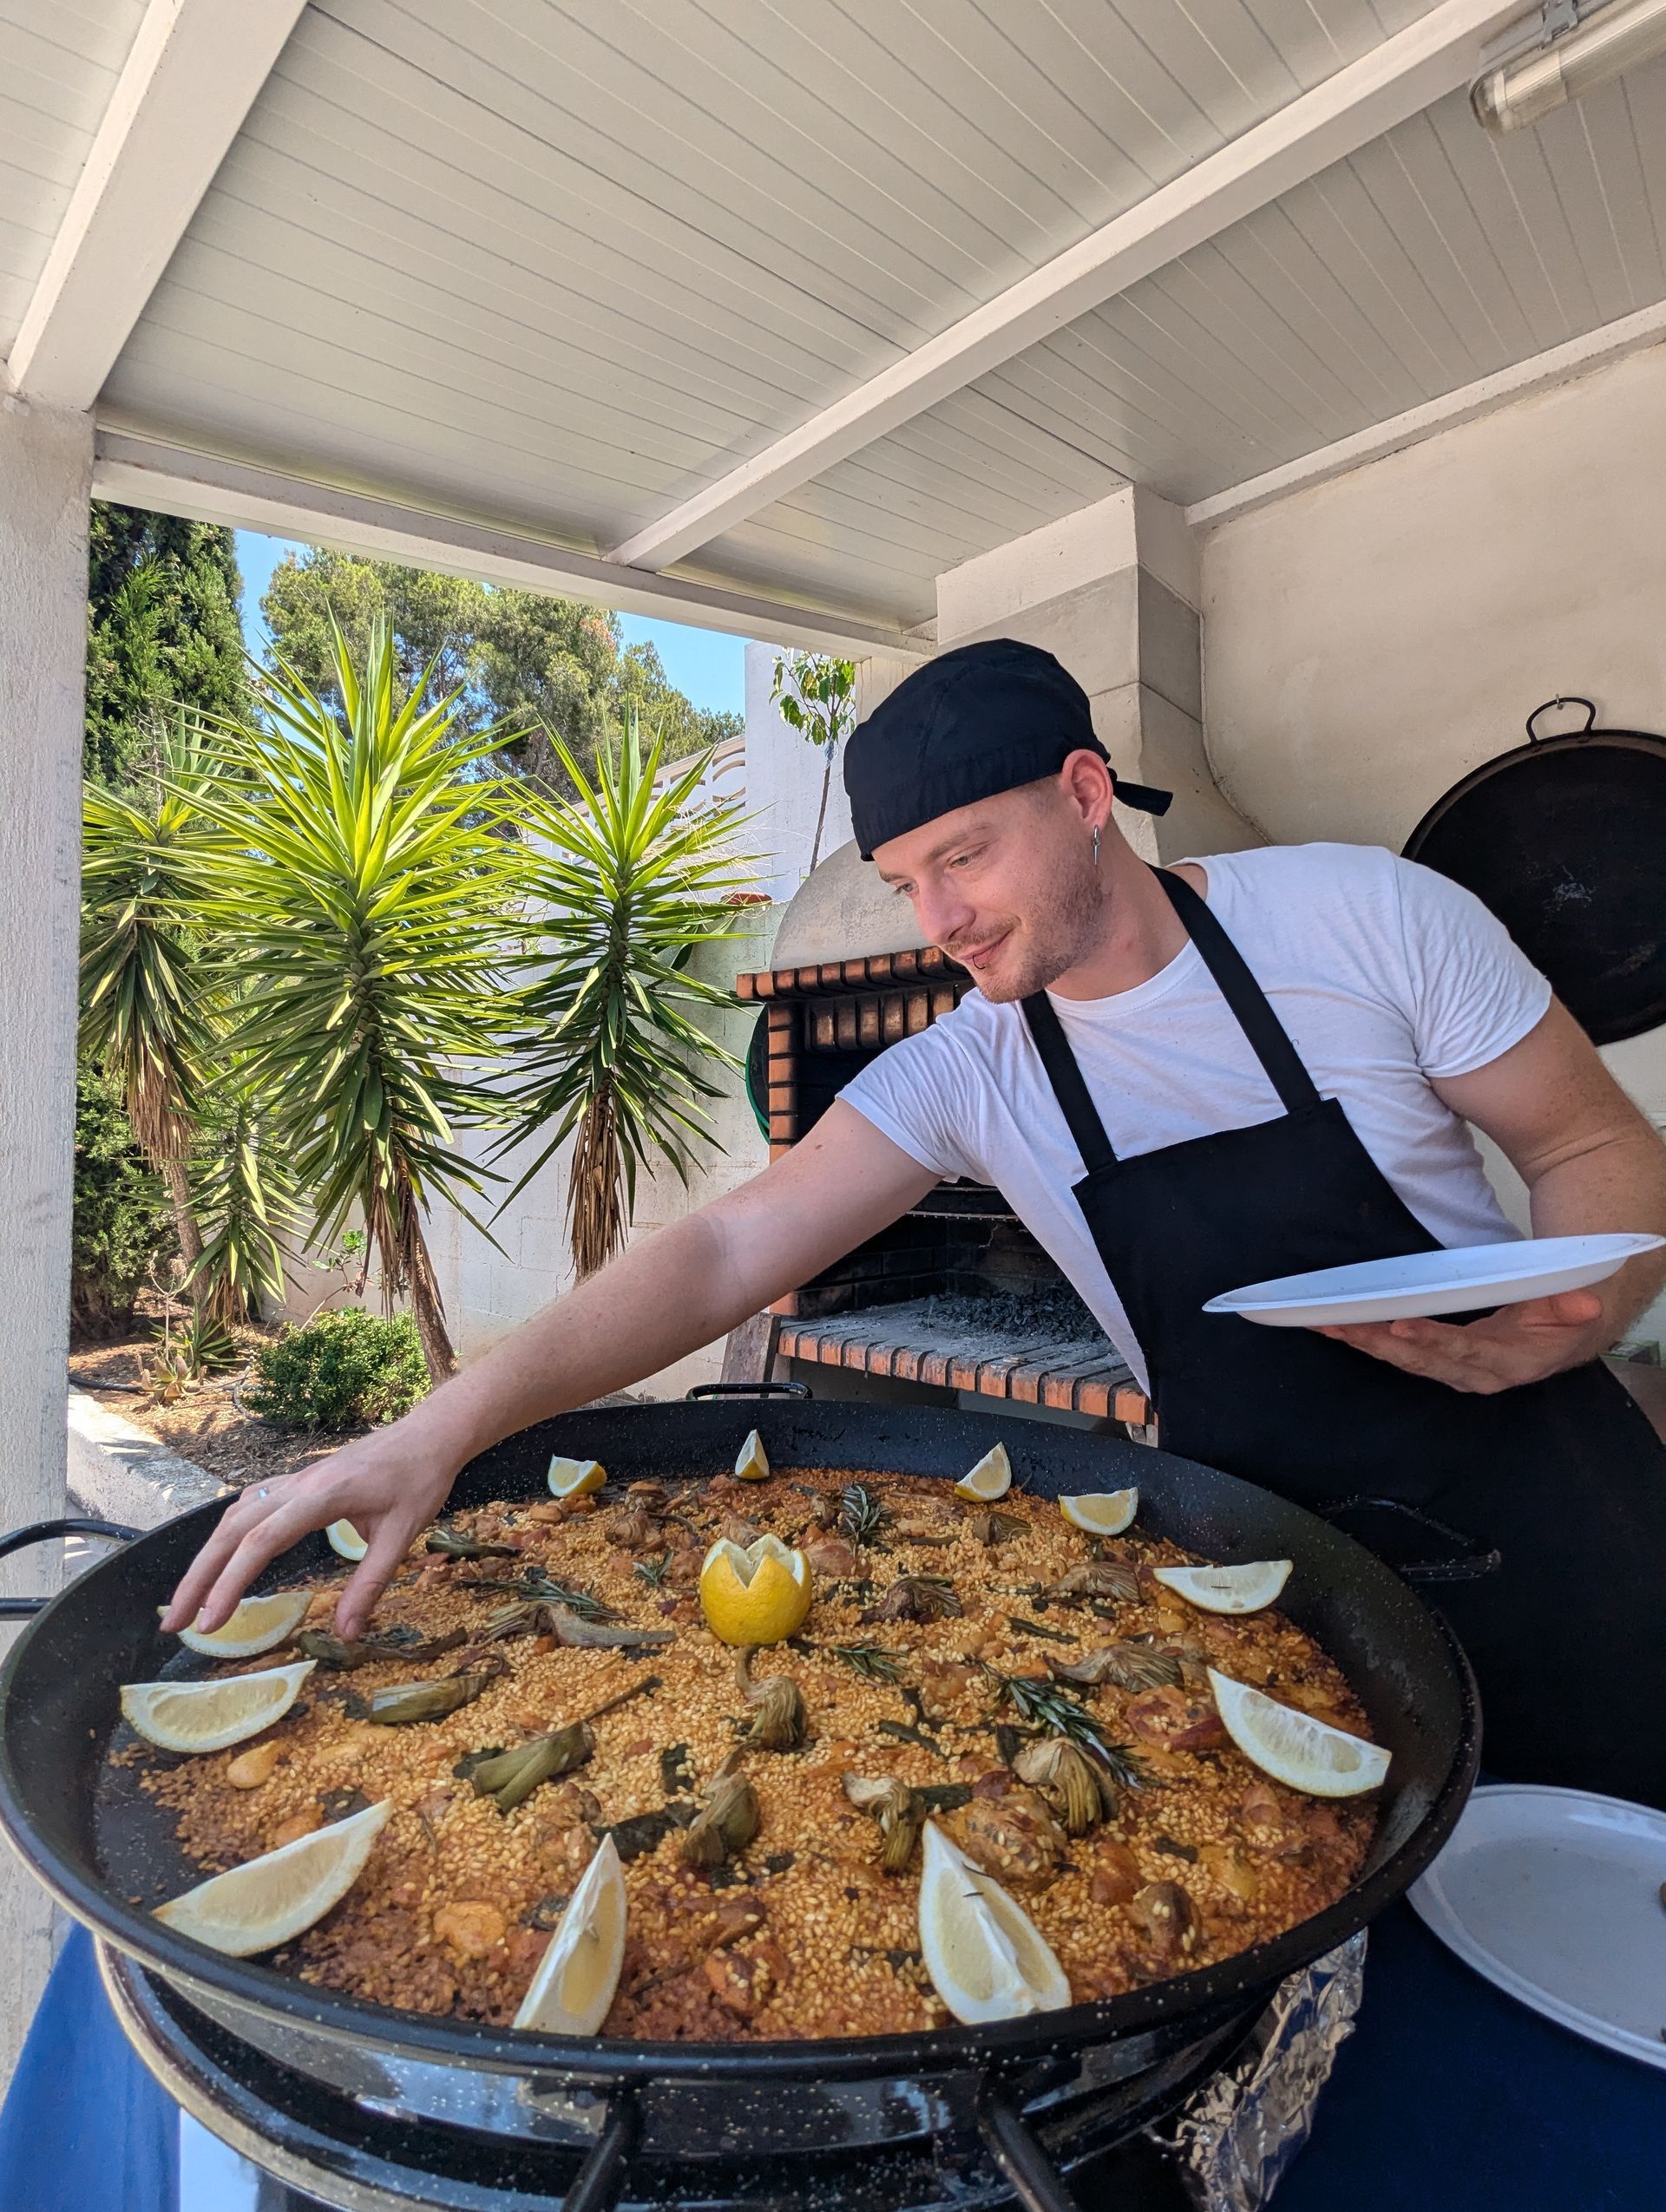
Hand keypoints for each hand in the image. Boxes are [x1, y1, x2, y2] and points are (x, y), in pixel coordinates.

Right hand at [161, 1425, 461, 1642]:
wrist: (429, 1434)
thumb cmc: (419, 1480)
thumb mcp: (402, 1535)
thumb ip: (371, 1584)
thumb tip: (346, 1635)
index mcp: (321, 1497)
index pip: (261, 1543)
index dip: (230, 1583)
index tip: (209, 1622)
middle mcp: (298, 1485)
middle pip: (232, 1531)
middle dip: (198, 1577)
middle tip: (173, 1623)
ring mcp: (295, 1479)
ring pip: (235, 1516)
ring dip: (207, 1556)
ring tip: (188, 1599)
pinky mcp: (298, 1480)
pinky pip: (251, 1504)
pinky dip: (228, 1532)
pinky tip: (222, 1553)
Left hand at [1314, 1288, 1607, 1394]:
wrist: (1563, 1340)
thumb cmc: (1563, 1319)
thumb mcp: (1574, 1309)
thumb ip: (1572, 1305)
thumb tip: (1585, 1305)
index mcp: (1507, 1361)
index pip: (1463, 1349)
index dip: (1432, 1339)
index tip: (1399, 1324)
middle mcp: (1476, 1374)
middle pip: (1422, 1360)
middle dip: (1379, 1342)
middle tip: (1342, 1324)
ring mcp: (1456, 1372)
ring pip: (1406, 1361)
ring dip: (1366, 1343)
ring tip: (1329, 1326)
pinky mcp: (1442, 1365)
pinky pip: (1403, 1356)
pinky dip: (1372, 1342)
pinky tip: (1342, 1330)